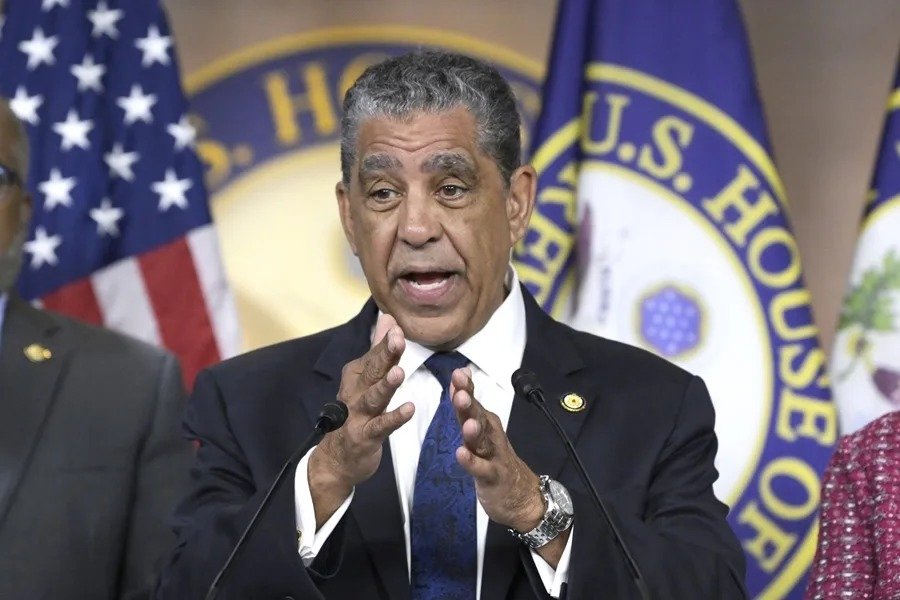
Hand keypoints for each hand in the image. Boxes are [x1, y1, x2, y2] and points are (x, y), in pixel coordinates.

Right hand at [308, 314, 414, 525]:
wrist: (336, 458)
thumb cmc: (356, 413)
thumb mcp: (366, 379)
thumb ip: (379, 349)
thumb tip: (389, 318)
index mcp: (357, 375)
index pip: (375, 355)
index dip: (386, 342)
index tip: (398, 326)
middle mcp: (355, 392)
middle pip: (373, 371)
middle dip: (385, 355)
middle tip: (398, 339)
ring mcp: (358, 415)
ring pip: (374, 397)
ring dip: (386, 385)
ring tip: (399, 372)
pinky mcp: (364, 436)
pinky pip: (381, 426)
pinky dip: (394, 418)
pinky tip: (409, 409)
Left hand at [451, 368, 569, 566]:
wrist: (522, 495)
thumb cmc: (496, 459)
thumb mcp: (480, 431)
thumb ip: (467, 407)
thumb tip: (459, 377)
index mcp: (485, 423)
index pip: (473, 402)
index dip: (465, 389)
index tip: (458, 374)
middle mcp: (490, 436)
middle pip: (478, 418)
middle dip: (469, 405)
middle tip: (461, 392)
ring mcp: (493, 456)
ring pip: (482, 441)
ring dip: (474, 431)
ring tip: (467, 423)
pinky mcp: (493, 476)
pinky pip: (481, 469)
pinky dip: (471, 462)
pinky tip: (461, 454)